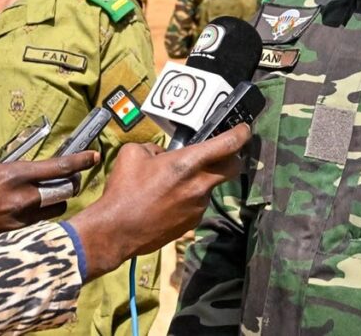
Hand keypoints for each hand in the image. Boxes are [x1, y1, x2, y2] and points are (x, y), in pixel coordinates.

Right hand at [0, 150, 99, 254]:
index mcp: (9, 175)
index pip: (57, 166)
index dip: (79, 161)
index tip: (93, 156)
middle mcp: (17, 198)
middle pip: (62, 192)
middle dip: (69, 186)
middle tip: (69, 182)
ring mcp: (14, 222)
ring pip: (51, 214)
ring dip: (53, 207)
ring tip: (46, 202)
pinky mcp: (7, 241)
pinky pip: (32, 232)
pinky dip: (33, 225)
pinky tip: (23, 223)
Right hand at [70, 124, 250, 279]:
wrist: (116, 230)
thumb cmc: (123, 190)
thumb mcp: (134, 153)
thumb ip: (155, 148)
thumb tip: (164, 154)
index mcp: (187, 163)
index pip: (228, 145)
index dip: (241, 134)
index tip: (244, 130)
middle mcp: (199, 185)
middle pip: (233, 167)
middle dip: (232, 158)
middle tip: (221, 154)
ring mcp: (198, 206)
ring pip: (210, 187)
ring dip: (201, 181)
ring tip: (173, 184)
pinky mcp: (192, 223)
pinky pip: (198, 204)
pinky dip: (189, 198)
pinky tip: (168, 201)